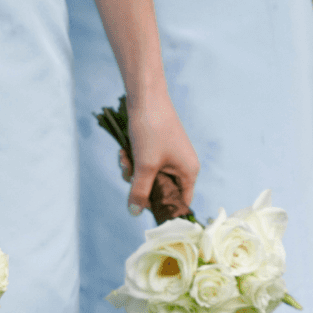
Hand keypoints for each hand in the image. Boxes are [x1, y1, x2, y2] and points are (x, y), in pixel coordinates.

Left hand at [125, 92, 198, 212]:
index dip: (162, 207)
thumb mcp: (144, 166)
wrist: (145, 98)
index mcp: (188, 173)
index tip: (142, 208)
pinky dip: (132, 161)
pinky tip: (124, 150)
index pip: (180, 202)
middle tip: (130, 173)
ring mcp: (169, 158)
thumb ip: (140, 191)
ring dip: (132, 172)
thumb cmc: (151, 131)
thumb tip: (134, 213)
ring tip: (125, 156)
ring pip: (147, 178)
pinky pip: (143, 165)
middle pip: (159, 191)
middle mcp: (182, 167)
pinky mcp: (156, 150)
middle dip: (139, 185)